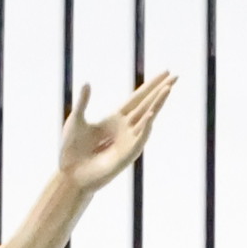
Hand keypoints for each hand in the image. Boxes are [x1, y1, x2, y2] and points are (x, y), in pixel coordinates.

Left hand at [57, 72, 176, 196]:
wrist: (70, 175)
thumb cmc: (72, 150)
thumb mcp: (76, 121)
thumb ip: (83, 102)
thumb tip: (87, 83)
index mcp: (116, 119)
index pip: (138, 98)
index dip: (151, 86)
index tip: (166, 72)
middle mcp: (127, 128)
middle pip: (147, 104)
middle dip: (160, 90)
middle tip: (176, 76)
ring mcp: (129, 141)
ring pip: (147, 118)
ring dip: (157, 104)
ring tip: (168, 89)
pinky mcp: (126, 155)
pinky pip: (139, 139)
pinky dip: (145, 126)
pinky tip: (151, 114)